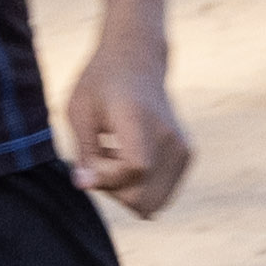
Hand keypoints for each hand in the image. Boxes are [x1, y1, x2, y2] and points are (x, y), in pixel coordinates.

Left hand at [64, 47, 193, 214]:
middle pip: (144, 199)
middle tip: (99, 160)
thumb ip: (84, 154)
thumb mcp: (79, 113)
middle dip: (113, 190)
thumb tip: (85, 187)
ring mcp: (184, 149)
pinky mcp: (187, 156)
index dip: (104, 176)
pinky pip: (159, 194)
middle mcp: (172, 138)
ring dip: (125, 190)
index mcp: (143, 122)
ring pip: (152, 203)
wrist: (137, 61)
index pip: (134, 171)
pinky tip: (126, 157)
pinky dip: (139, 186)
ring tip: (114, 157)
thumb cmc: (102, 85)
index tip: (88, 158)